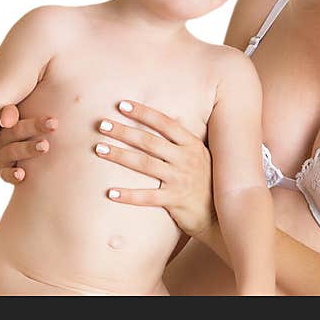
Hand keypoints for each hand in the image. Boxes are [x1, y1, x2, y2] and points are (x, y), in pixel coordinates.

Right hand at [0, 104, 57, 183]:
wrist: (37, 152)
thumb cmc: (43, 121)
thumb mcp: (42, 105)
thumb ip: (41, 97)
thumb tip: (42, 84)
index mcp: (10, 116)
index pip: (12, 111)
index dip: (20, 112)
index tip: (49, 118)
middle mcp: (3, 133)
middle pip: (15, 130)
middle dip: (34, 127)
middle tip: (54, 124)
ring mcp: (3, 151)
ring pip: (11, 151)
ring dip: (27, 149)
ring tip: (45, 146)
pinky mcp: (5, 169)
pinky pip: (4, 173)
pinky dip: (12, 175)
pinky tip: (22, 175)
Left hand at [96, 100, 213, 237]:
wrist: (219, 214)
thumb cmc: (203, 180)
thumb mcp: (198, 154)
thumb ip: (180, 140)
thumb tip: (161, 118)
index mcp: (191, 144)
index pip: (164, 123)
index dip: (143, 113)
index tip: (122, 105)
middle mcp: (186, 159)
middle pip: (149, 142)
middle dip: (124, 131)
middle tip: (102, 125)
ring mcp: (180, 180)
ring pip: (144, 164)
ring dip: (119, 155)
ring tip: (99, 149)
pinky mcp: (174, 201)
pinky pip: (147, 197)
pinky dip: (128, 195)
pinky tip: (110, 192)